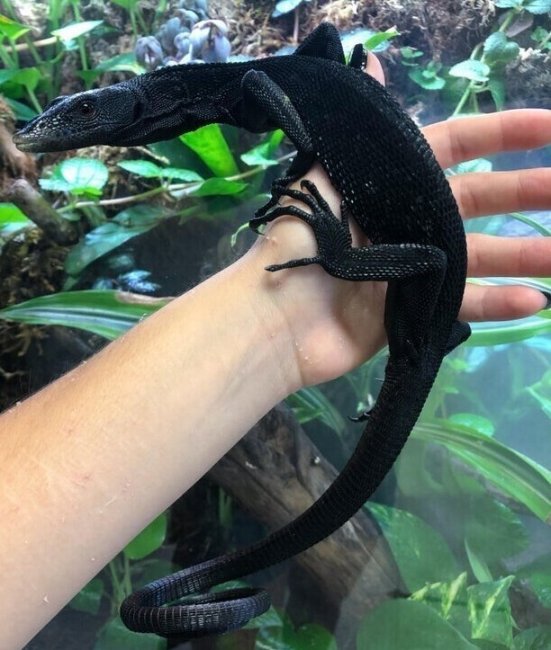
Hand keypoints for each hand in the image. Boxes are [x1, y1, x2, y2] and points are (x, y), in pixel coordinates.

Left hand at [246, 57, 550, 391]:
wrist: (280, 318)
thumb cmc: (306, 240)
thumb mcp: (327, 171)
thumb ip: (361, 127)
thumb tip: (369, 58)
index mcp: (391, 182)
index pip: (457, 147)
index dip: (502, 133)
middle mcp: (408, 220)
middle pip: (480, 201)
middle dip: (528, 193)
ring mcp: (413, 268)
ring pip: (481, 256)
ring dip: (526, 255)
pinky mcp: (413, 311)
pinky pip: (462, 306)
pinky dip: (498, 304)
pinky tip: (535, 301)